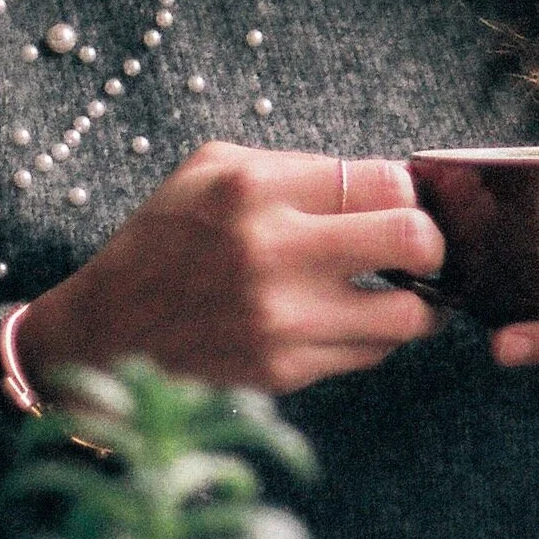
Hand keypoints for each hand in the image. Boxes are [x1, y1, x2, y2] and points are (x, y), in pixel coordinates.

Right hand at [16, 142, 444, 395]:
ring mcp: (281, 319)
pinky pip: (369, 354)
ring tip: (400, 292)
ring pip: (408, 315)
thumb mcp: (213, 170)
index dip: (408, 191)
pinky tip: (347, 320)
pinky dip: (372, 337)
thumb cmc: (168, 237)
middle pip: (415, 240)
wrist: (106, 330)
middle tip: (419, 247)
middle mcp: (272, 251)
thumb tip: (388, 182)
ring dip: (416, 303)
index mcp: (256, 188)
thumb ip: (297, 168)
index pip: (388, 180)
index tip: (399, 201)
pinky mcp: (283, 370)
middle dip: (432, 243)